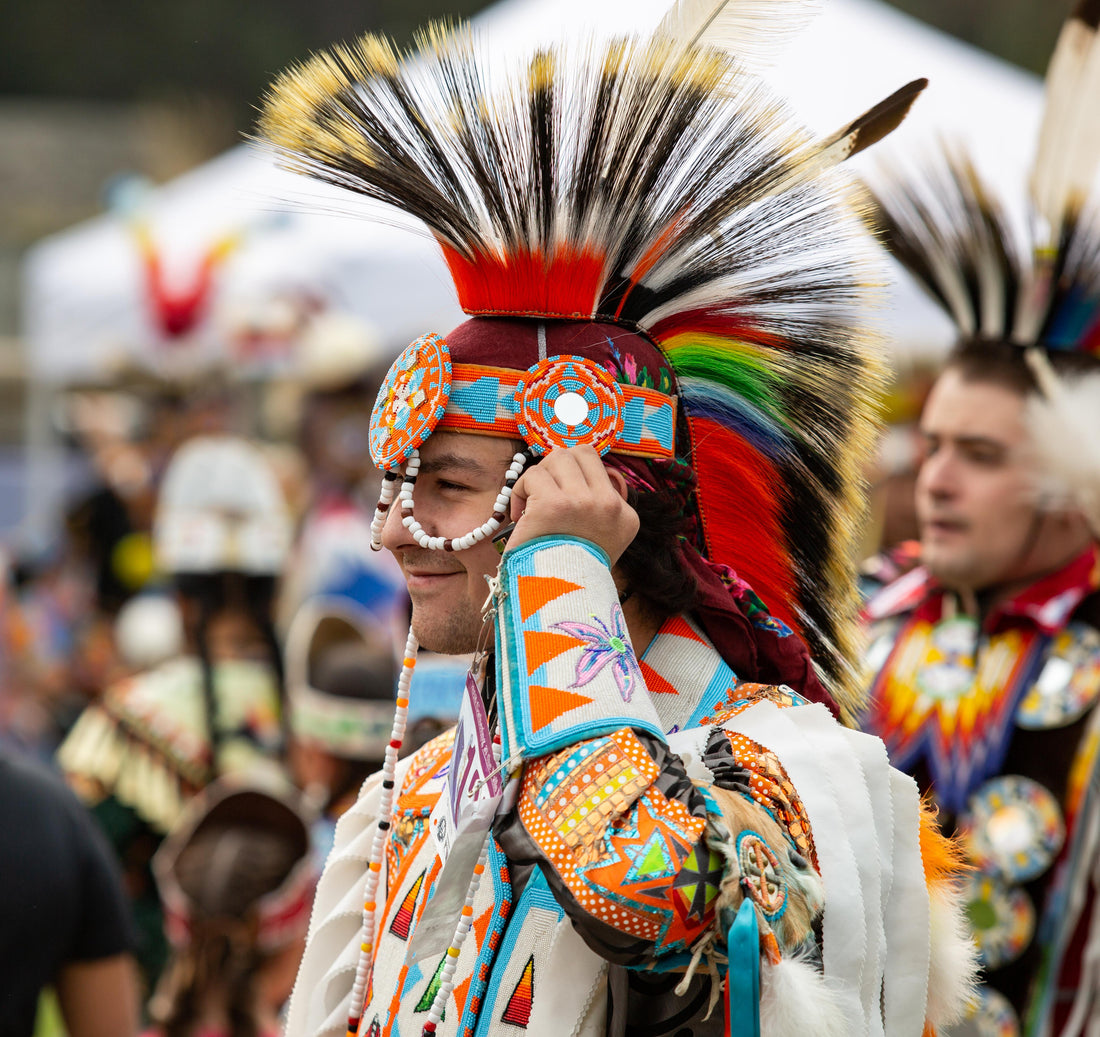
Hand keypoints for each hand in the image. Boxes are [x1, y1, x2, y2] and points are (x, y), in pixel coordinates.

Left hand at [506, 446, 637, 563]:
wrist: (554, 600)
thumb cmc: (568, 572)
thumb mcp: (599, 541)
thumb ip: (596, 507)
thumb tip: (576, 471)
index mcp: (626, 516)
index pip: (601, 469)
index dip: (573, 476)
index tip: (559, 497)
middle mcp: (610, 506)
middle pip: (580, 453)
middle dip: (556, 468)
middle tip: (543, 494)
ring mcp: (584, 503)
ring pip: (557, 457)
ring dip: (538, 478)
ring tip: (531, 505)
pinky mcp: (554, 504)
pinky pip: (533, 475)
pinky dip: (520, 491)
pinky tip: (520, 516)